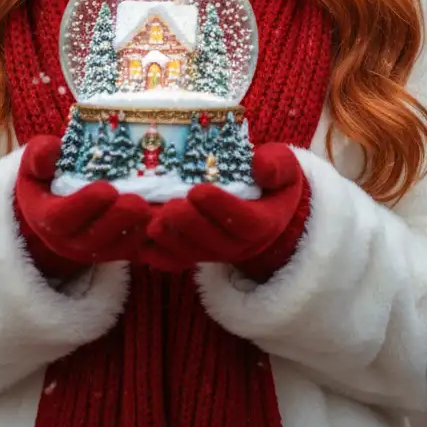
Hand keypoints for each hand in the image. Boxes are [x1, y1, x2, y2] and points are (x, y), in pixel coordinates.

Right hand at [14, 135, 152, 279]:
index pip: (60, 218)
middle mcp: (67, 240)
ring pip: (114, 249)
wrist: (53, 204)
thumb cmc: (47, 176)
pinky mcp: (113, 251)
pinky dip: (147, 241)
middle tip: (139, 204)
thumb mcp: (36, 162)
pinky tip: (163, 221)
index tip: (106, 190)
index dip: (83, 206)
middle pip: (92, 239)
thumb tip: (51, 149)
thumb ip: (40, 155)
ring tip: (154, 212)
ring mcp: (91, 249)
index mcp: (45, 216)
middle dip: (117, 222)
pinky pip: (130, 253)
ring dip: (135, 233)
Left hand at [140, 143, 310, 280]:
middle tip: (170, 208)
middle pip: (216, 242)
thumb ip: (276, 165)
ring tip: (152, 222)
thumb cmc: (271, 180)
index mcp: (265, 222)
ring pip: (196, 253)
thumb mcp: (283, 167)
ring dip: (173, 241)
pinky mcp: (201, 254)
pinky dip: (162, 258)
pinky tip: (144, 247)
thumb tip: (259, 165)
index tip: (199, 190)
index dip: (222, 208)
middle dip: (190, 226)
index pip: (245, 221)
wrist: (268, 205)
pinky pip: (182, 262)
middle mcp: (242, 244)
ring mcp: (220, 252)